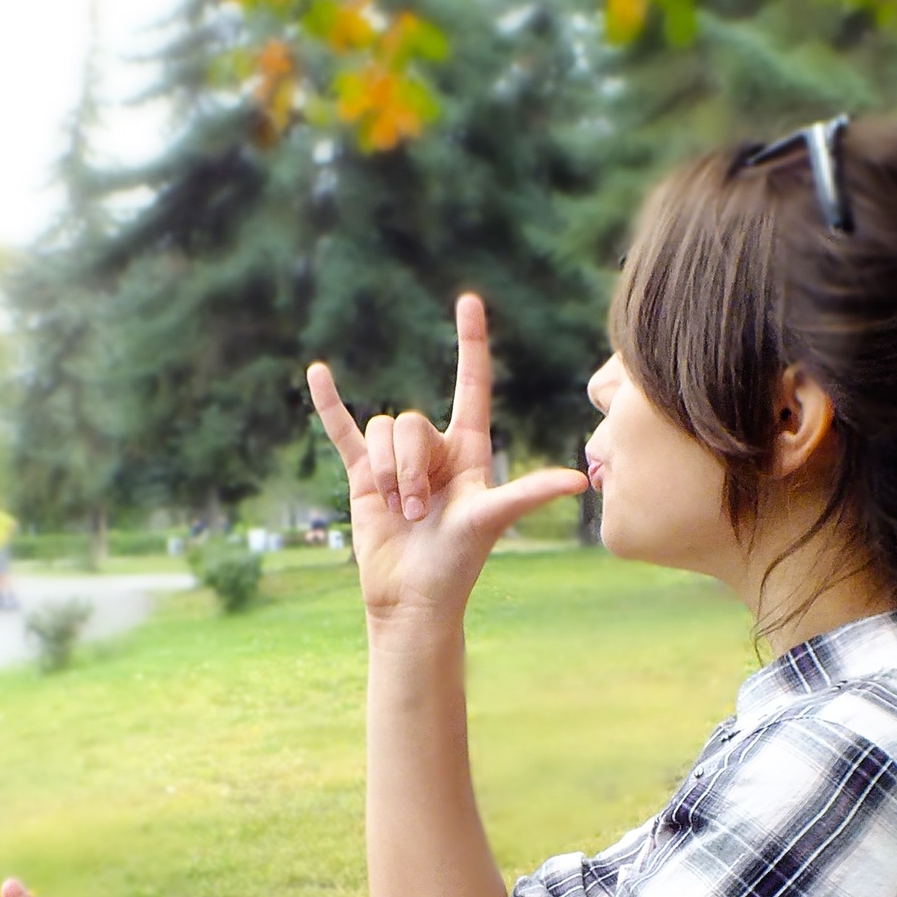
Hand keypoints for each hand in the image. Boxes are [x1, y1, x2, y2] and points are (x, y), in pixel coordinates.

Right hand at [307, 293, 585, 625]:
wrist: (413, 597)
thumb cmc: (459, 562)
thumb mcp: (492, 519)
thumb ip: (528, 492)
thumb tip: (580, 480)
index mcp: (470, 449)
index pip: (472, 384)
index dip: (471, 343)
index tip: (468, 300)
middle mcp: (435, 449)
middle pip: (411, 422)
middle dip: (408, 468)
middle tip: (418, 512)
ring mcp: (397, 461)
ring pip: (382, 431)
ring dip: (385, 474)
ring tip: (398, 513)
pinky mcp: (363, 476)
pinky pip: (344, 430)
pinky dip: (329, 403)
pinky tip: (317, 372)